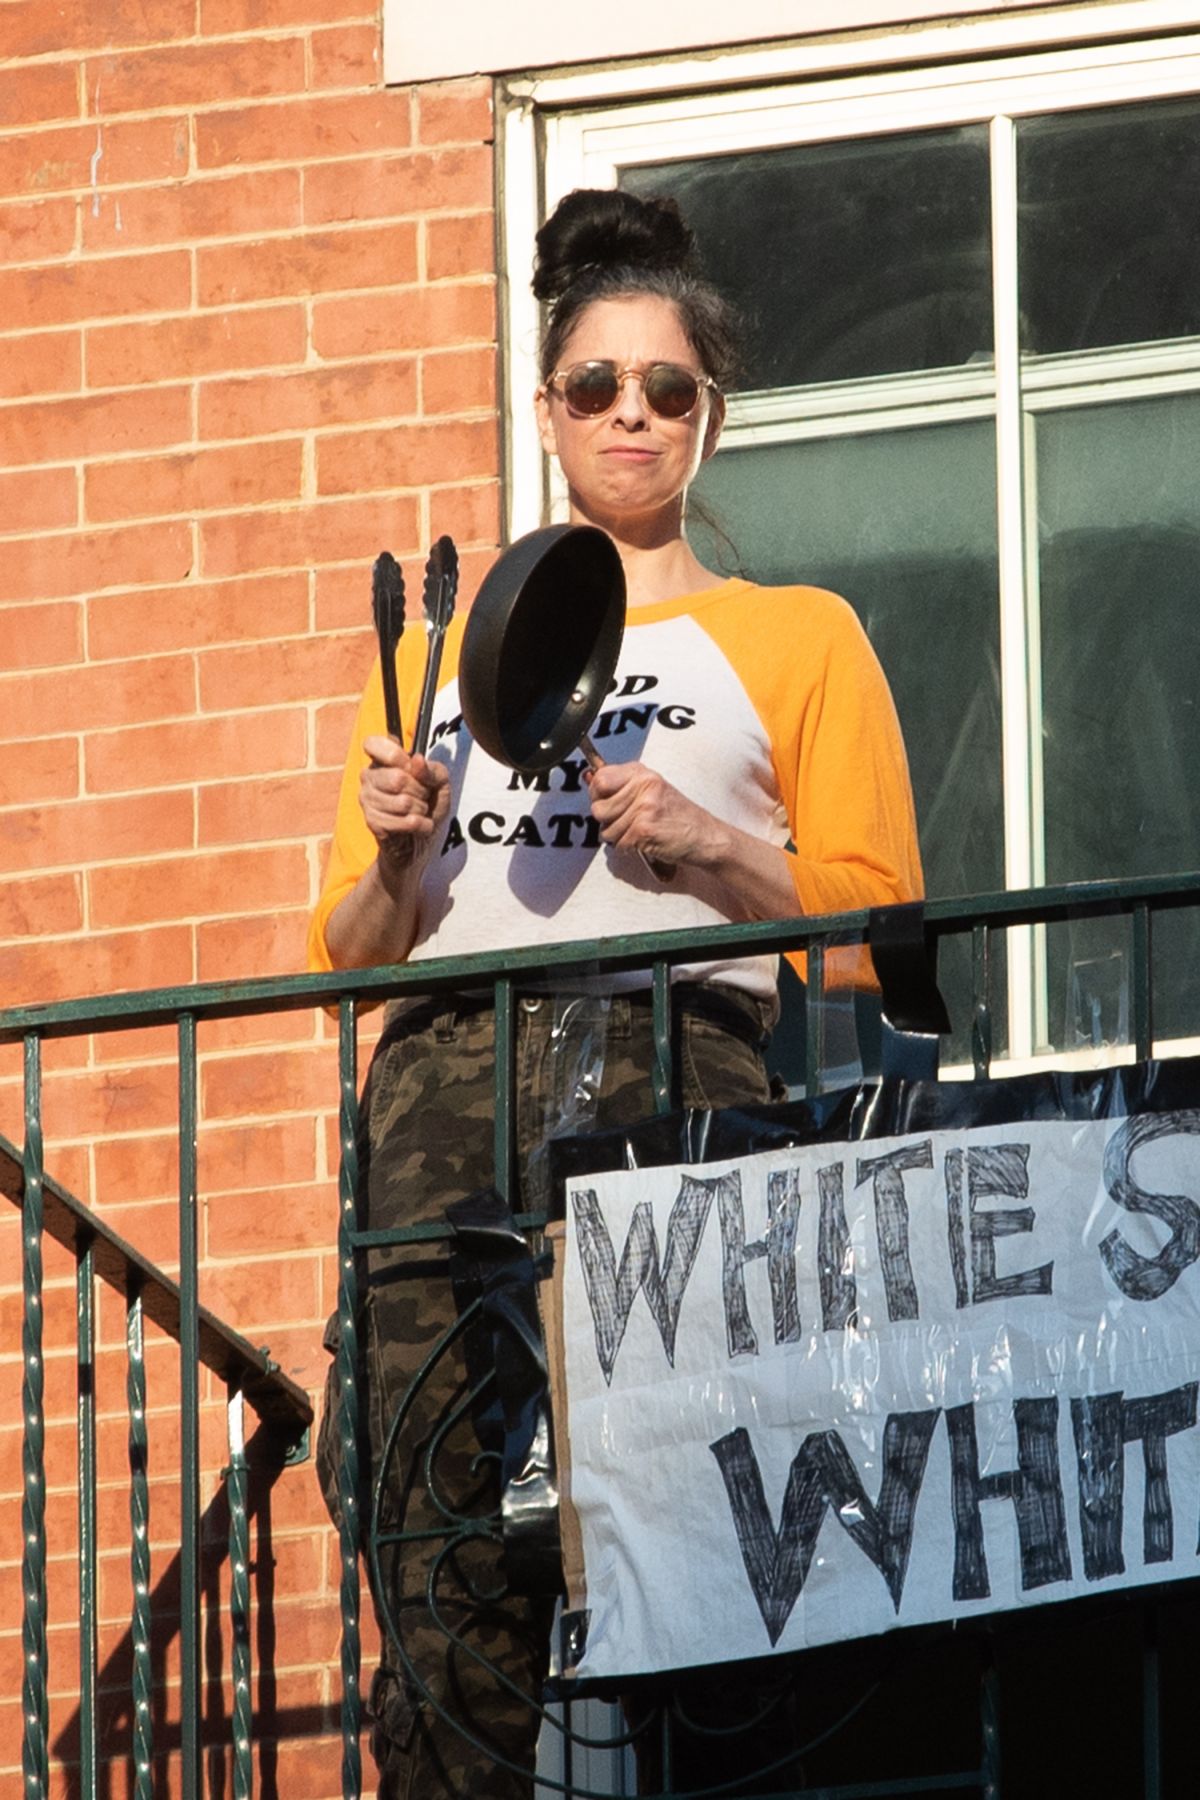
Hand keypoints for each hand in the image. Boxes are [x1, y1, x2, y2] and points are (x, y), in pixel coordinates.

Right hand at [359, 735, 449, 869]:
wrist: (421, 840)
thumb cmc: (428, 805)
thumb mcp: (440, 782)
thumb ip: (432, 769)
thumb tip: (417, 761)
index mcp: (382, 761)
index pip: (372, 744)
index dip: (396, 755)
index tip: (410, 766)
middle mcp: (369, 777)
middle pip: (397, 778)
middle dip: (420, 791)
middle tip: (422, 796)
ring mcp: (367, 800)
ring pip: (402, 802)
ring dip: (421, 810)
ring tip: (419, 811)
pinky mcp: (372, 822)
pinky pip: (405, 821)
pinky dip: (421, 825)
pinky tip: (417, 825)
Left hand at [585, 760, 723, 870]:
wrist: (705, 837)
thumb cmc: (680, 817)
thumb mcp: (652, 791)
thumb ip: (622, 785)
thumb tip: (590, 778)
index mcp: (643, 774)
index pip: (601, 779)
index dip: (597, 794)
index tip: (605, 800)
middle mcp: (643, 787)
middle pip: (598, 807)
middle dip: (607, 821)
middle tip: (627, 822)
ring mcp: (644, 808)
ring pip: (606, 829)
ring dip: (619, 837)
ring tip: (639, 832)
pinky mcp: (644, 830)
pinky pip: (619, 844)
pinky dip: (629, 848)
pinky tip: (645, 841)